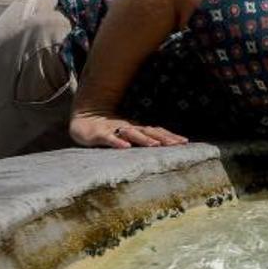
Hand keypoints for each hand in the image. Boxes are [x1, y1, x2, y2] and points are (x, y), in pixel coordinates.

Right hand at [69, 112, 187, 148]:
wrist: (83, 120)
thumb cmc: (109, 131)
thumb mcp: (128, 136)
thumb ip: (142, 140)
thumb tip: (162, 148)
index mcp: (136, 129)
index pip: (156, 131)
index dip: (170, 136)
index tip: (185, 142)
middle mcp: (128, 128)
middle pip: (148, 131)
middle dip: (163, 138)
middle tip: (178, 143)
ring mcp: (113, 130)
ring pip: (131, 133)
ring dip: (143, 139)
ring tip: (155, 145)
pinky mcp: (98, 135)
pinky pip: (109, 138)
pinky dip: (117, 142)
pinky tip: (126, 147)